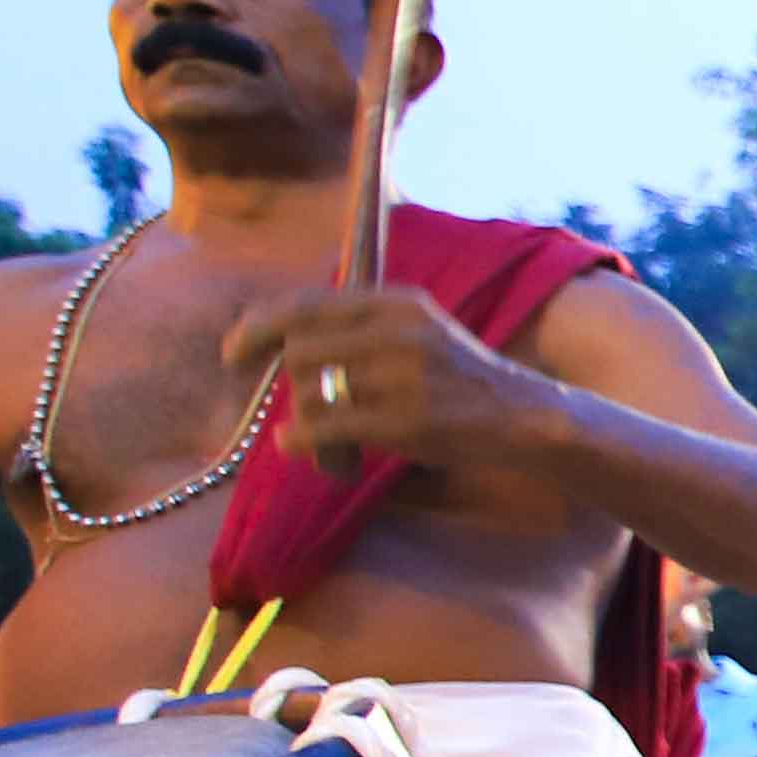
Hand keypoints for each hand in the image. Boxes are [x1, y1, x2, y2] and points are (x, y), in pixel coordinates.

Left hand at [217, 284, 557, 482]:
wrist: (523, 416)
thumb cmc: (460, 381)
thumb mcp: (417, 331)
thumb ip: (359, 328)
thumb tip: (283, 342)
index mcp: (396, 302)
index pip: (305, 304)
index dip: (257, 327)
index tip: (233, 353)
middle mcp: (398, 329)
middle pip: (299, 351)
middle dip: (285, 382)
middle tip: (289, 404)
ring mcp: (403, 374)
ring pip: (311, 392)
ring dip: (304, 420)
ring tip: (323, 442)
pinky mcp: (406, 419)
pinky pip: (325, 429)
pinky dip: (304, 443)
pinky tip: (310, 454)